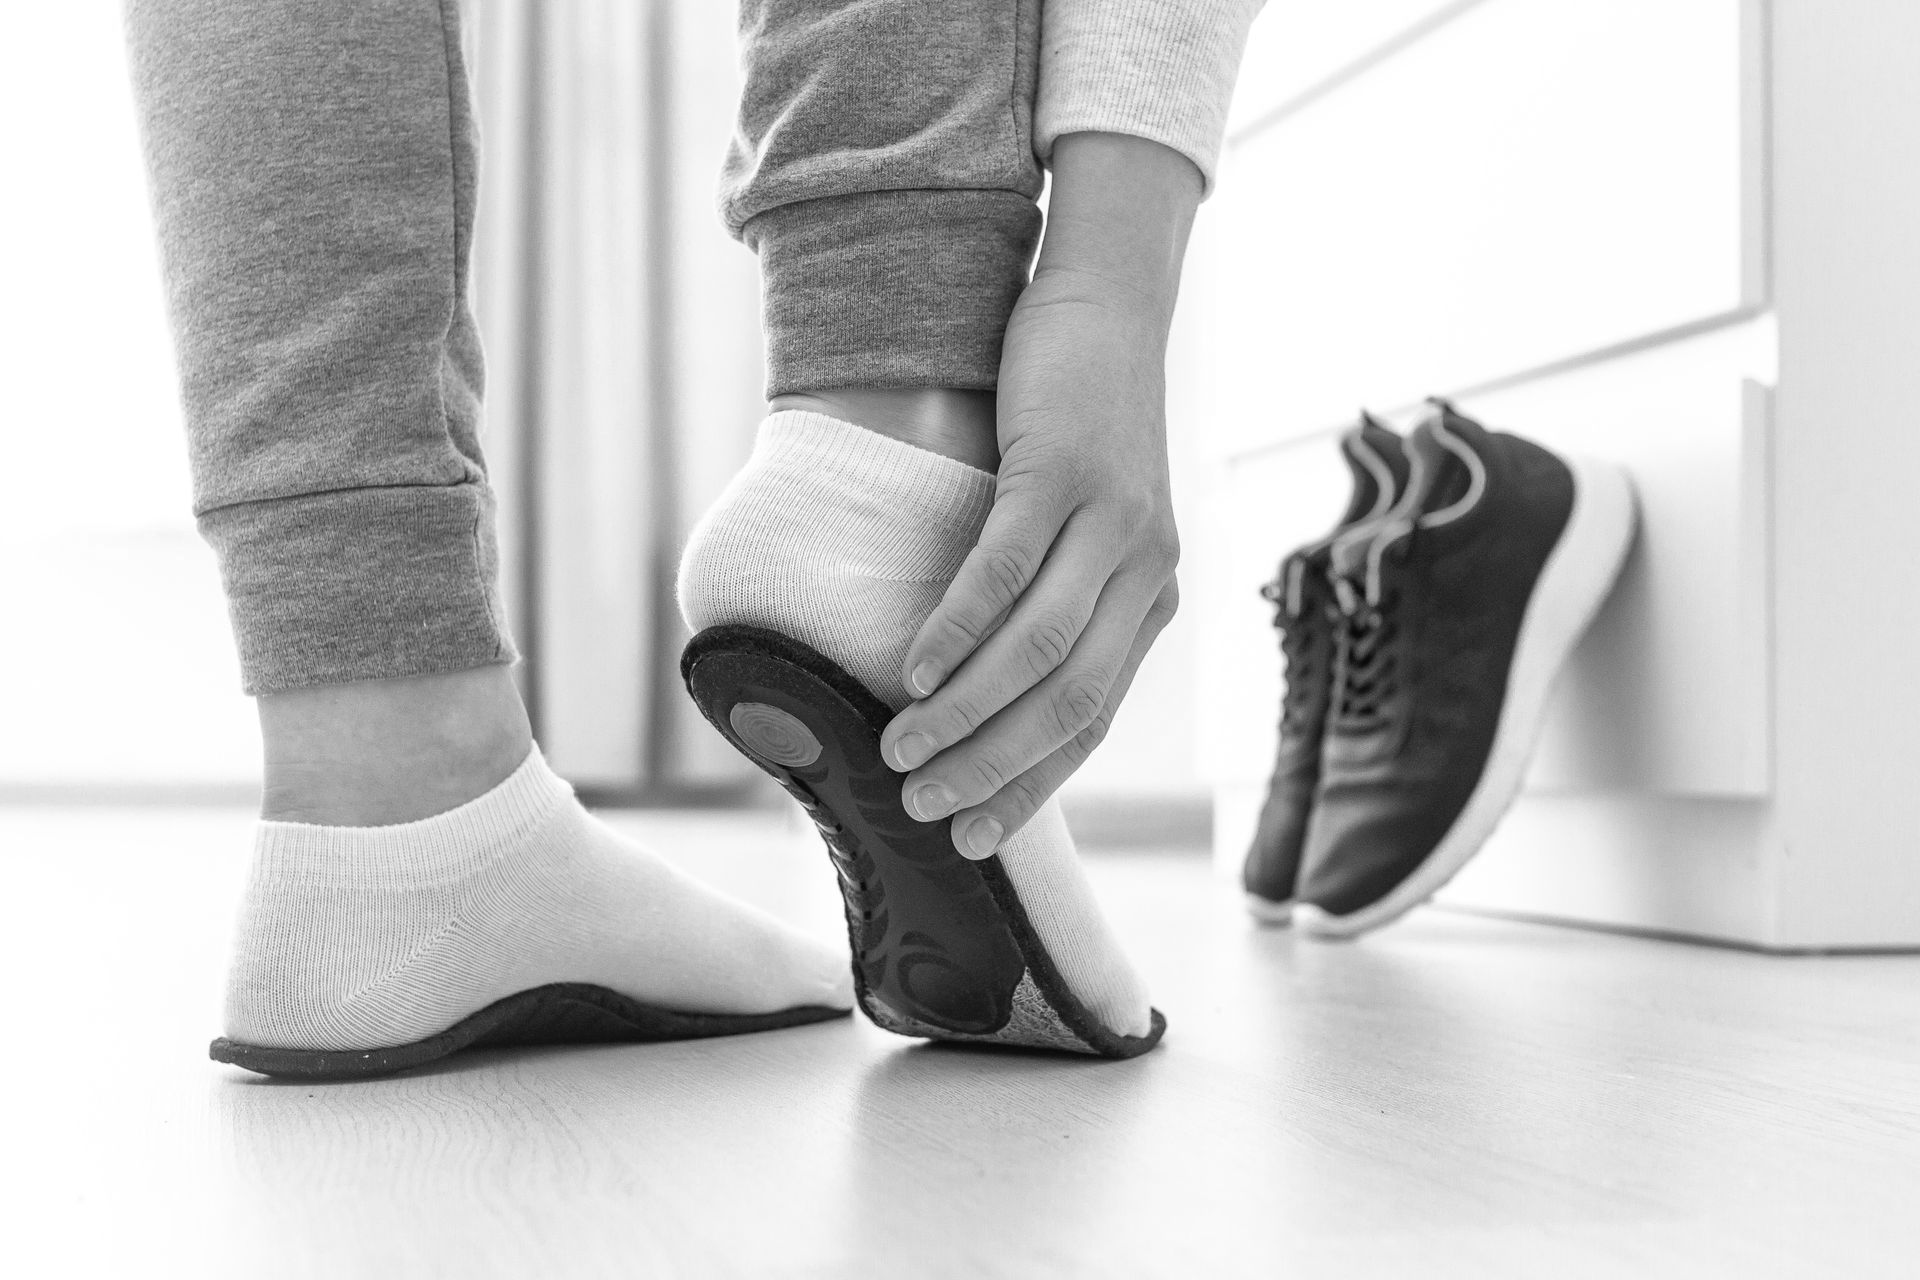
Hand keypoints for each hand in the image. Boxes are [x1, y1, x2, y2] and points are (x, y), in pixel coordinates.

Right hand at [878, 133, 1200, 859]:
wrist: (1107, 312)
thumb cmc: (1076, 427)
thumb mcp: (1081, 528)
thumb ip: (1050, 601)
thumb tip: (968, 687)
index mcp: (1150, 600)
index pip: (1090, 720)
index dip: (1029, 785)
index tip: (972, 835)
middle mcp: (1146, 574)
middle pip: (1068, 702)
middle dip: (991, 766)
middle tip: (923, 804)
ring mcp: (1112, 526)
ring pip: (1037, 649)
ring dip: (964, 711)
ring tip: (900, 749)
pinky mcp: (1064, 477)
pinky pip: (1006, 572)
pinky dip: (958, 630)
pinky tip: (914, 669)